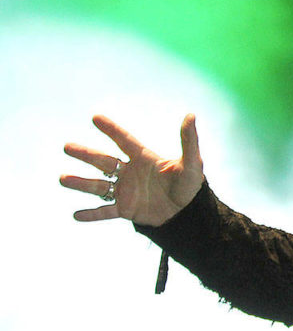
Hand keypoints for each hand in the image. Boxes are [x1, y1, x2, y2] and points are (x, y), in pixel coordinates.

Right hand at [60, 114, 204, 225]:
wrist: (189, 214)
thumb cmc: (191, 185)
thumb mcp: (192, 163)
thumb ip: (189, 140)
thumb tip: (191, 115)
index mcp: (144, 159)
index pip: (124, 141)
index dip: (111, 129)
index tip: (95, 117)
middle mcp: (131, 173)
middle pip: (104, 161)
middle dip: (86, 154)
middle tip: (67, 147)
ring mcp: (126, 192)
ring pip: (99, 186)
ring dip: (81, 183)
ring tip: (63, 179)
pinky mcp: (127, 210)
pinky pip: (105, 212)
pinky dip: (92, 214)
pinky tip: (76, 215)